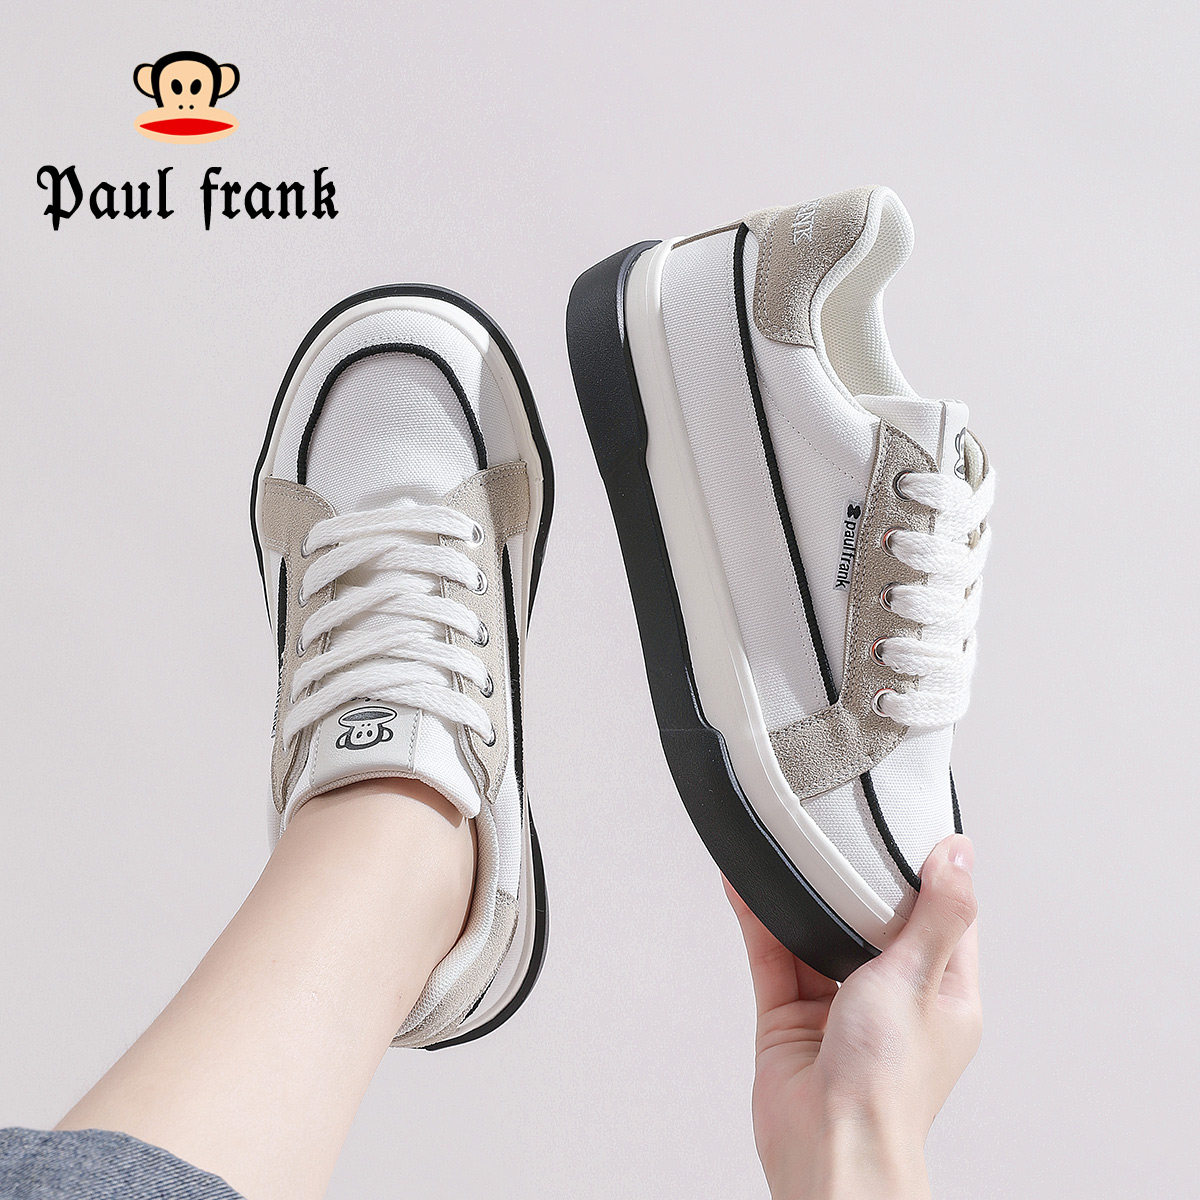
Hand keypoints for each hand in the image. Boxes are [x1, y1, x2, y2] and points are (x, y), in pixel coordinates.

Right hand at [726, 835, 980, 1199]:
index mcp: (943, 996)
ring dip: (803, 897)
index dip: (930, 876)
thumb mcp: (919, 978)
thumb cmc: (885, 1082)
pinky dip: (762, 920)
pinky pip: (774, 956)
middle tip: (842, 827)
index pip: (943, 921)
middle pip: (873, 924)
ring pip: (818, 935)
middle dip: (856, 880)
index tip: (911, 830)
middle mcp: (893, 1000)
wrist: (827, 1144)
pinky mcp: (790, 1017)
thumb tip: (961, 855)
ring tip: (789, 846)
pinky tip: (748, 884)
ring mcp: (838, 1008)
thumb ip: (936, 914)